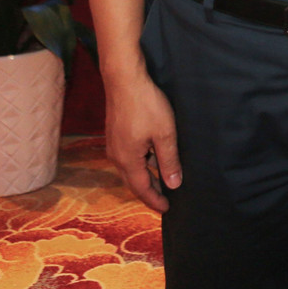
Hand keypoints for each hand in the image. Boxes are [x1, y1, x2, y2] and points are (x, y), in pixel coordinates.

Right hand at [104, 68, 179, 211]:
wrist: (124, 80)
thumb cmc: (146, 105)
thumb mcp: (164, 134)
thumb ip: (169, 161)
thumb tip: (173, 184)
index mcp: (128, 160)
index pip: (142, 188)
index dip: (155, 200)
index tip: (167, 208)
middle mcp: (116, 156)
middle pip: (133, 182)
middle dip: (149, 192)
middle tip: (164, 200)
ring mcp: (114, 145)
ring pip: (130, 169)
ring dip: (145, 177)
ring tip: (161, 181)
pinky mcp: (115, 134)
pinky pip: (128, 157)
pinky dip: (140, 163)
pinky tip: (152, 158)